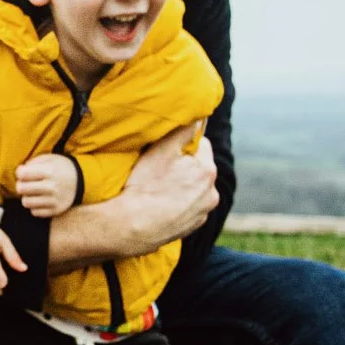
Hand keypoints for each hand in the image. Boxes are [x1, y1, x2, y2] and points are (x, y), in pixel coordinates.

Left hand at [15, 152, 79, 216]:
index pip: (22, 174)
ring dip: (27, 197)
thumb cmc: (61, 168)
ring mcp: (54, 200)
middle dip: (21, 185)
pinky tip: (40, 199)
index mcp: (49, 171)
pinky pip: (35, 212)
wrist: (81, 181)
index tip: (24, 172)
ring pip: (26, 202)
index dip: (20, 172)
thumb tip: (19, 171)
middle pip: (21, 189)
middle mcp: (52, 187)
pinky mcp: (56, 211)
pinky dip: (35, 206)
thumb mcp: (50, 158)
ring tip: (33, 192)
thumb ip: (33, 162)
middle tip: (26, 183)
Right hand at [120, 122, 218, 247]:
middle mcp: (212, 192)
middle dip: (184, 166)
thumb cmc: (145, 185)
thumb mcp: (162, 149)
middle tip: (160, 170)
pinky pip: (190, 208)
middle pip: (199, 168)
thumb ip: (184, 130)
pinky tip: (162, 205)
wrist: (133, 226)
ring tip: (160, 189)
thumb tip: (199, 118)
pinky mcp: (193, 227)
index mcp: (207, 170)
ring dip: (183, 186)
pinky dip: (180, 204)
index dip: (182, 146)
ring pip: (195, 189)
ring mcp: (203, 212)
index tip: (167, 152)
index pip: (201, 145)